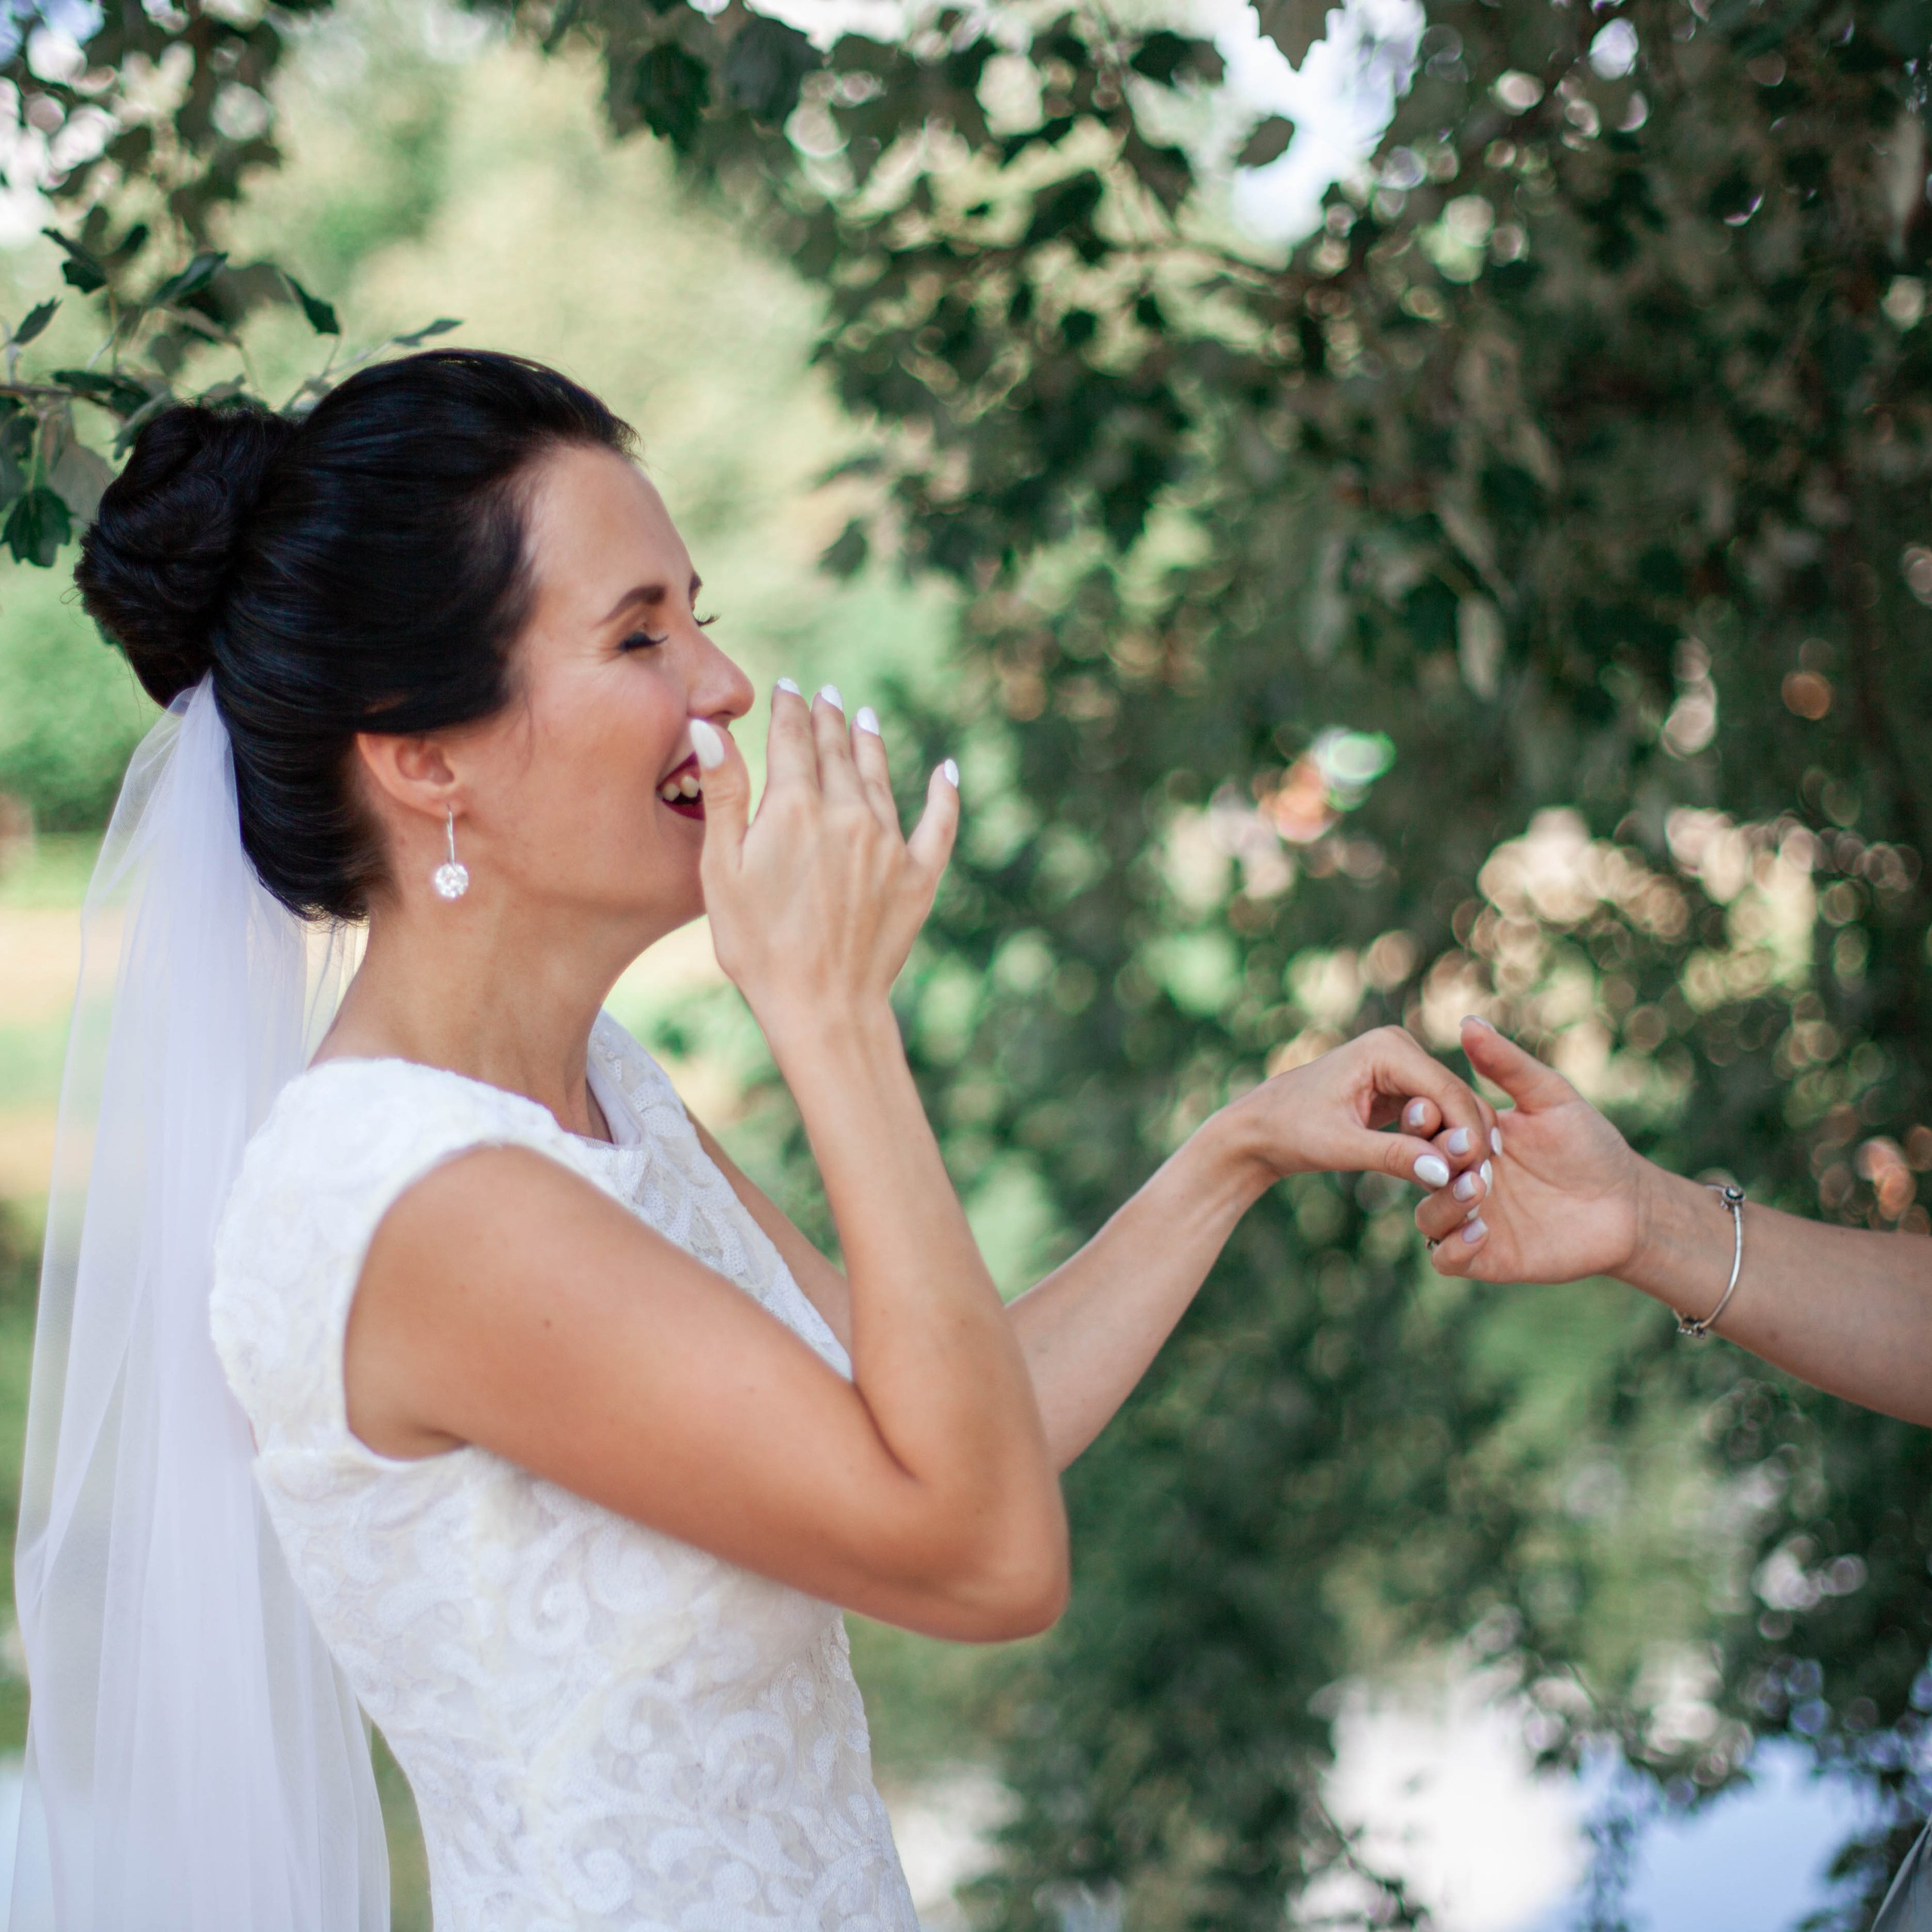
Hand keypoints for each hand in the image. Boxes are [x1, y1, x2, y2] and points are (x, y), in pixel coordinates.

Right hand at [697, 688, 957, 1035]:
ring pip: (880, 777)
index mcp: (795, 808)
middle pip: (837, 752)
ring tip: (865, 719)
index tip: (789, 687)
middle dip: (828, 719)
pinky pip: (938, 824)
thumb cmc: (757, 945)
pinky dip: (943, 794)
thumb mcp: (722, 870)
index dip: (789, 709)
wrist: (822, 1005)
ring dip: (871, 744)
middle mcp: (848, 814)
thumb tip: (708, 728)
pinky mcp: (919, 876)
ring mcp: (889, 844)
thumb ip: (724, 794)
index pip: (792, 740)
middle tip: (827, 695)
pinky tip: (945, 771)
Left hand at [1222, 1025, 1494, 1189]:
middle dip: (1468, 1142)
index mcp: (1386, 1048)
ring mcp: (1403, 1067)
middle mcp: (1400, 1048)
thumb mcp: (1339, 1146)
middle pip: (1458, 1098)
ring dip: (1459, 1146)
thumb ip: (1393, 1156)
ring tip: (1467, 1189)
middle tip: (1478, 1190)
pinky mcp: (1402, 1089)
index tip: (1478, 1177)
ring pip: (1453, 1110)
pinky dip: (1444, 1145)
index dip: (1468, 1135)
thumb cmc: (1288, 1130)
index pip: (1447, 1091)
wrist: (1259, 1129)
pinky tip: (1450, 1177)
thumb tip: (1444, 1172)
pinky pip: (1438, 1117)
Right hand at [1416, 1017, 1645, 1279]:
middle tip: (1465, 1153)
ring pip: (1427, 1217)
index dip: (1421, 1118)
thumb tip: (1468, 1021)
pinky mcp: (1487, 1257)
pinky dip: (1454, 1247)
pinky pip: (1446, 1258)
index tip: (1432, 1109)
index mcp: (1468, 1137)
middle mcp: (1461, 1177)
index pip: (1424, 1126)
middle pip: (1417, 1171)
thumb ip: (1507, 1065)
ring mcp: (1471, 1218)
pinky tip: (1483, 1231)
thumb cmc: (1590, 1145)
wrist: (1628, 1205)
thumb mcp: (1550, 1097)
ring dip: (1443, 1204)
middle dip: (1431, 1161)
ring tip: (1478, 1190)